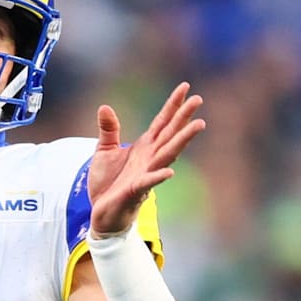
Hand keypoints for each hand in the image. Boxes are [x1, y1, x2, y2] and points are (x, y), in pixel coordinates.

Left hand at [87, 82, 204, 235]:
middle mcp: (149, 158)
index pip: (162, 122)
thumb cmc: (107, 183)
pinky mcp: (135, 190)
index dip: (173, 105)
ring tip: (198, 125)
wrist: (101, 212)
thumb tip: (105, 106)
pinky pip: (149, 182)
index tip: (185, 87)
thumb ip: (109, 130)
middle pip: (170, 133)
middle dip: (184, 117)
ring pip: (168, 154)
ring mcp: (145, 173)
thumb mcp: (104, 151)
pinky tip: (170, 171)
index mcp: (144, 147)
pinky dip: (158, 176)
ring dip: (183, 140)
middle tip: (198, 99)